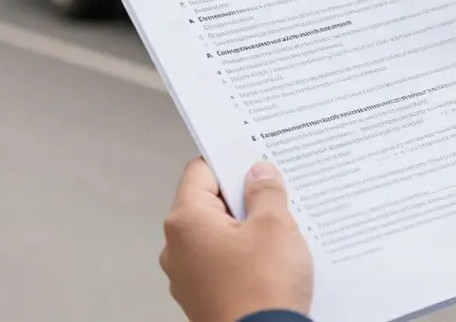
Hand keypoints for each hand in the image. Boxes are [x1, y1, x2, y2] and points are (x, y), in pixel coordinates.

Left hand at [160, 159, 312, 321]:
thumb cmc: (262, 291)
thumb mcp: (274, 225)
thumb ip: (265, 191)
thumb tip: (259, 173)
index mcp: (186, 221)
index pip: (201, 171)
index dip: (229, 161)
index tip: (254, 160)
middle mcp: (177, 247)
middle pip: (209, 201)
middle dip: (242, 195)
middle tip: (273, 195)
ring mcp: (188, 275)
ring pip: (218, 231)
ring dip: (246, 225)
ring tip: (278, 230)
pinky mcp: (203, 295)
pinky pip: (222, 259)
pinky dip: (244, 252)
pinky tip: (271, 257)